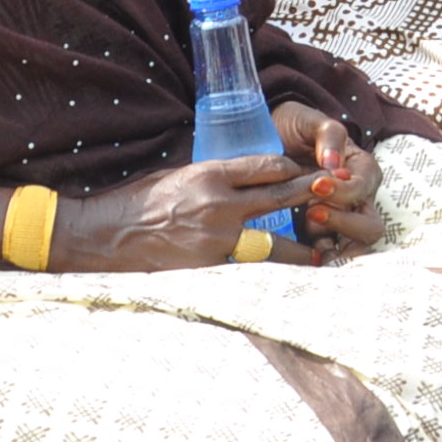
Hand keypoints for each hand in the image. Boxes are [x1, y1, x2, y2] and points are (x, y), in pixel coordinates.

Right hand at [51, 154, 323, 271]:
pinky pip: (249, 267)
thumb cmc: (137, 199)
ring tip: (325, 249)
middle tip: (337, 195)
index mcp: (210, 173)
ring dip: (302, 244)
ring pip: (273, 241)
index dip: (290, 169)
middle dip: (312, 196)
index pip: (266, 166)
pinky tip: (290, 276)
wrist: (104, 234)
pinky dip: (271, 270)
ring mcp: (215, 237)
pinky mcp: (208, 265)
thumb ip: (216, 175)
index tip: (305, 170)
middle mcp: (218, 204)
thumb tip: (247, 174)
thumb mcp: (179, 173)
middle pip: (280, 198)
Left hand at [272, 100, 386, 257]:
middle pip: (370, 227)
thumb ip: (328, 135)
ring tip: (304, 238)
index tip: (317, 185)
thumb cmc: (293, 128)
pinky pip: (325, 257)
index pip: (363, 189)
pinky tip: (295, 256)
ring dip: (331, 247)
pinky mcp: (317, 236)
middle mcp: (357, 201)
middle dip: (344, 224)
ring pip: (352, 249)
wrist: (267, 140)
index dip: (344, 191)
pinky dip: (315, 260)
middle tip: (311, 212)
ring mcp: (339, 221)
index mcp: (362, 171)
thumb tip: (333, 163)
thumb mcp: (311, 121)